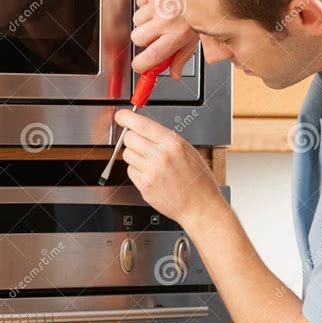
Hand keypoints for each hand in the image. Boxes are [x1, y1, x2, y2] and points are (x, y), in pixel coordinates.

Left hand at [115, 109, 227, 229]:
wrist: (200, 206)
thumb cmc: (198, 180)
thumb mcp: (188, 151)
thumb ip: (165, 139)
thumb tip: (143, 128)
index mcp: (173, 143)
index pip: (141, 124)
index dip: (126, 118)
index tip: (121, 116)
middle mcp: (160, 156)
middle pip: (129, 138)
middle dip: (131, 138)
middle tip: (139, 143)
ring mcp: (151, 172)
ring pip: (127, 155)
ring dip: (134, 156)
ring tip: (151, 163)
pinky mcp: (144, 186)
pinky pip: (131, 171)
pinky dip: (137, 171)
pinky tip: (151, 176)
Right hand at [131, 0, 197, 76]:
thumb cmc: (205, 4)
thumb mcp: (199, 35)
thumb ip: (183, 56)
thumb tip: (174, 74)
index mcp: (177, 34)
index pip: (151, 56)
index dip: (142, 65)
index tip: (140, 66)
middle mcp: (165, 19)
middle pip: (137, 38)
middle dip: (144, 40)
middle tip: (156, 35)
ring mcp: (156, 2)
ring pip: (136, 20)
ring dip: (146, 20)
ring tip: (162, 14)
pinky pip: (139, 1)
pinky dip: (147, 3)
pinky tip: (161, 0)